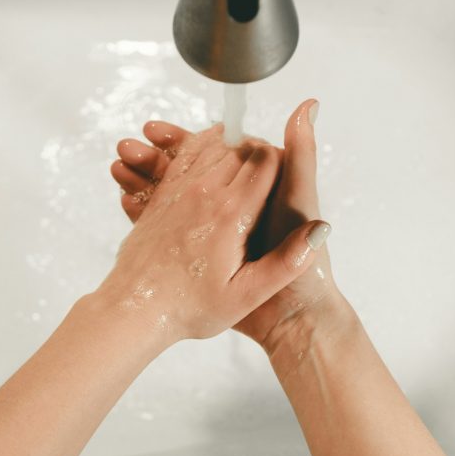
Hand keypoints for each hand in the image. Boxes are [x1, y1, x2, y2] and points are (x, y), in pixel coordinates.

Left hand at [103, 122, 330, 342]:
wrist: (134, 309)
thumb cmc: (191, 308)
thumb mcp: (246, 295)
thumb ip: (286, 263)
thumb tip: (320, 230)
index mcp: (232, 214)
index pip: (267, 160)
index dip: (282, 159)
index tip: (286, 173)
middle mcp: (205, 193)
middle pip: (240, 147)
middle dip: (259, 152)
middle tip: (269, 170)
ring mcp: (180, 191)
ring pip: (212, 145)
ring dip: (231, 147)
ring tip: (244, 161)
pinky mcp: (162, 195)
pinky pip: (184, 155)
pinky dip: (201, 148)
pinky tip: (210, 159)